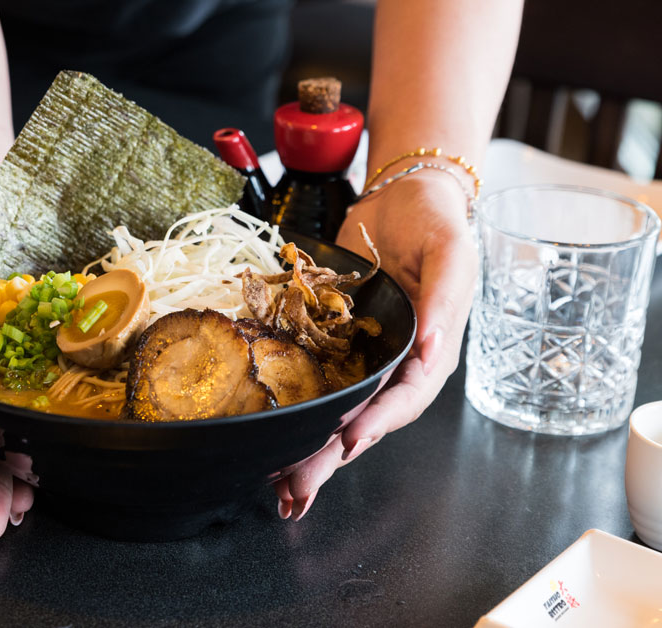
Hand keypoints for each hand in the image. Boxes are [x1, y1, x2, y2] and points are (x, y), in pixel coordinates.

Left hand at [274, 170, 476, 519]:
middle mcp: (396, 366)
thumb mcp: (451, 253)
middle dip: (330, 458)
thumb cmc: (436, 224)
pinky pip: (313, 385)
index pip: (404, 398)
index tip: (346, 442)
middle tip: (297, 492)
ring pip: (335, 414)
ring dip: (308, 451)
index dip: (375, 423)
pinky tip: (270, 443)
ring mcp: (363, 360)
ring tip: (280, 488)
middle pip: (364, 421)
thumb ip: (444, 300)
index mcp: (430, 353)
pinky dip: (293, 416)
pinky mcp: (334, 346)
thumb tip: (430, 349)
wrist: (402, 197)